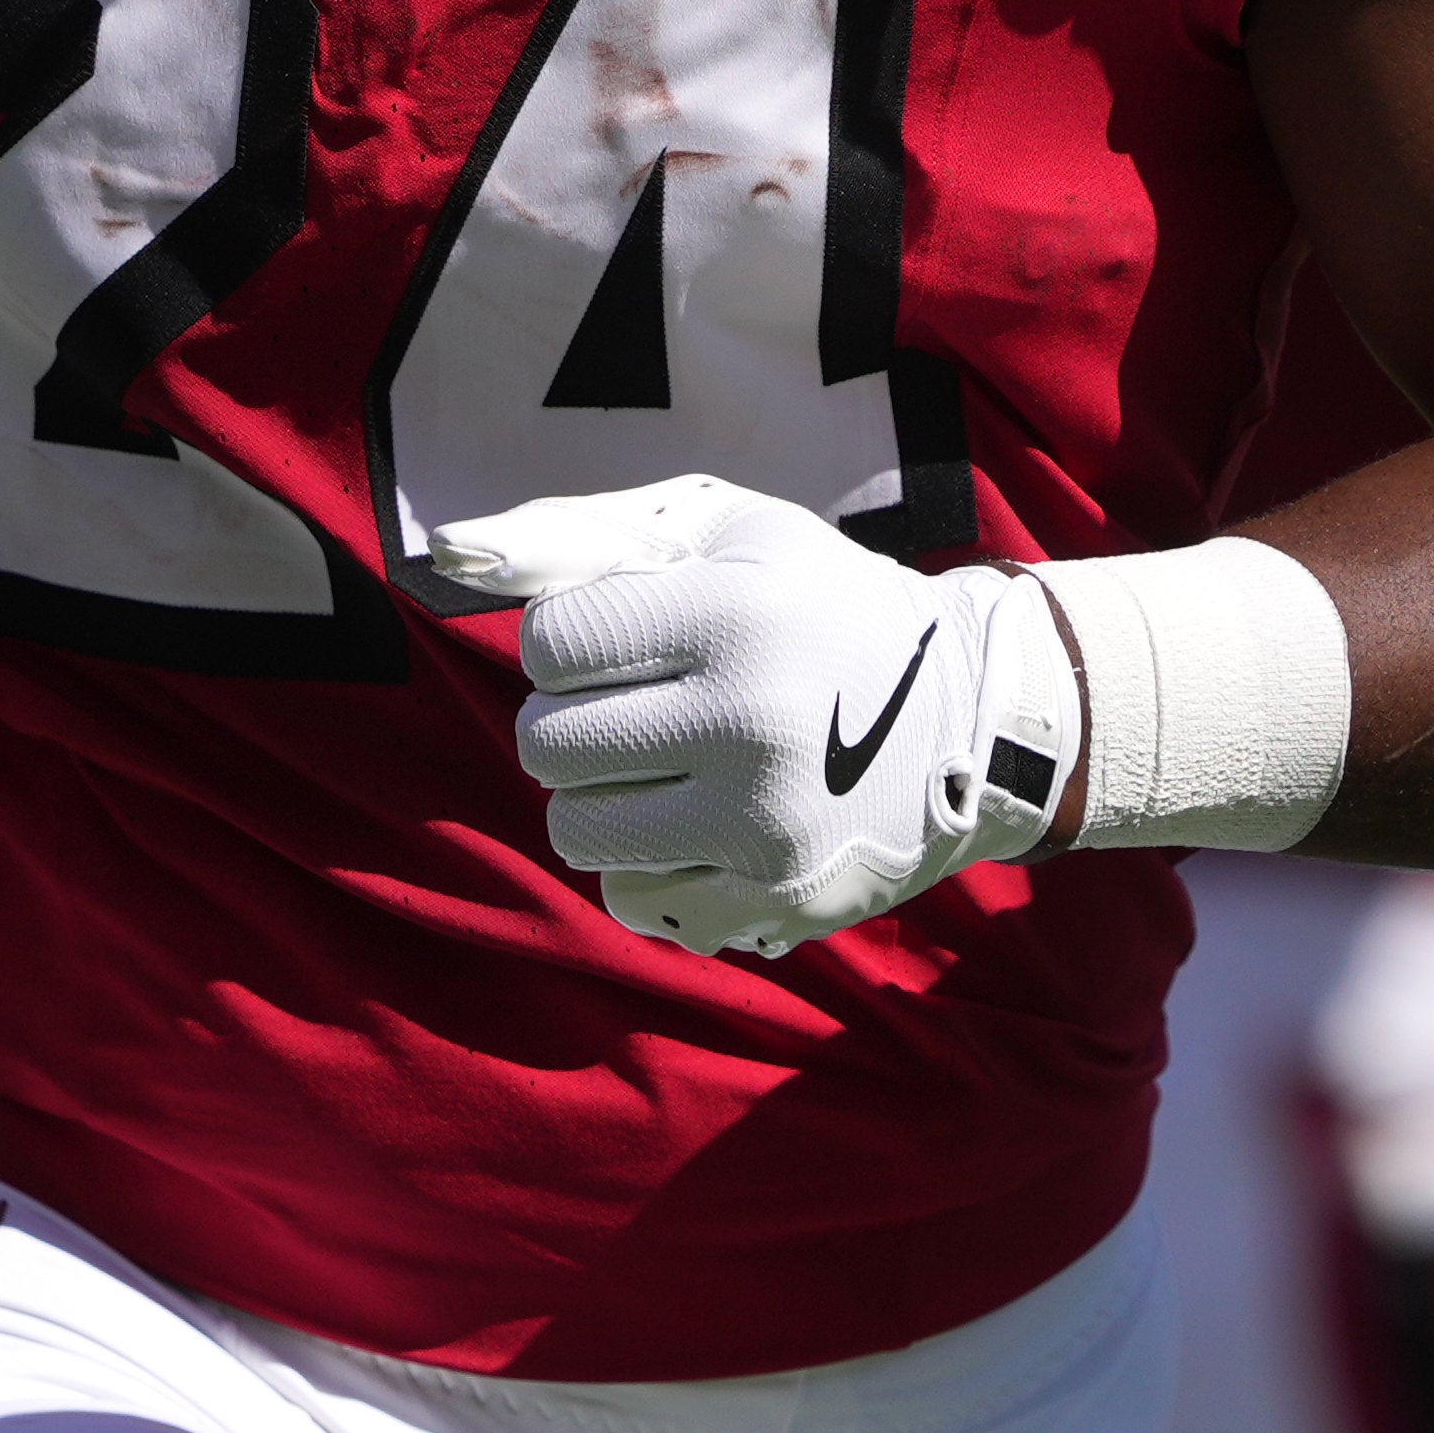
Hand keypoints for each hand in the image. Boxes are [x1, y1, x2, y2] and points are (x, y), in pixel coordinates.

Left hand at [423, 480, 1079, 954]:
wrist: (970, 715)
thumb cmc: (821, 605)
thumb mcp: (733, 531)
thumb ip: (596, 534)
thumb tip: (462, 555)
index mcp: (735, 617)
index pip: (551, 646)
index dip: (567, 645)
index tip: (617, 644)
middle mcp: (748, 724)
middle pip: (545, 745)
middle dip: (571, 723)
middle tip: (633, 710)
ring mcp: (761, 826)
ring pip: (575, 830)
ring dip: (599, 796)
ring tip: (661, 767)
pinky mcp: (774, 901)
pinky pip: (630, 898)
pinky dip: (645, 863)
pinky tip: (698, 824)